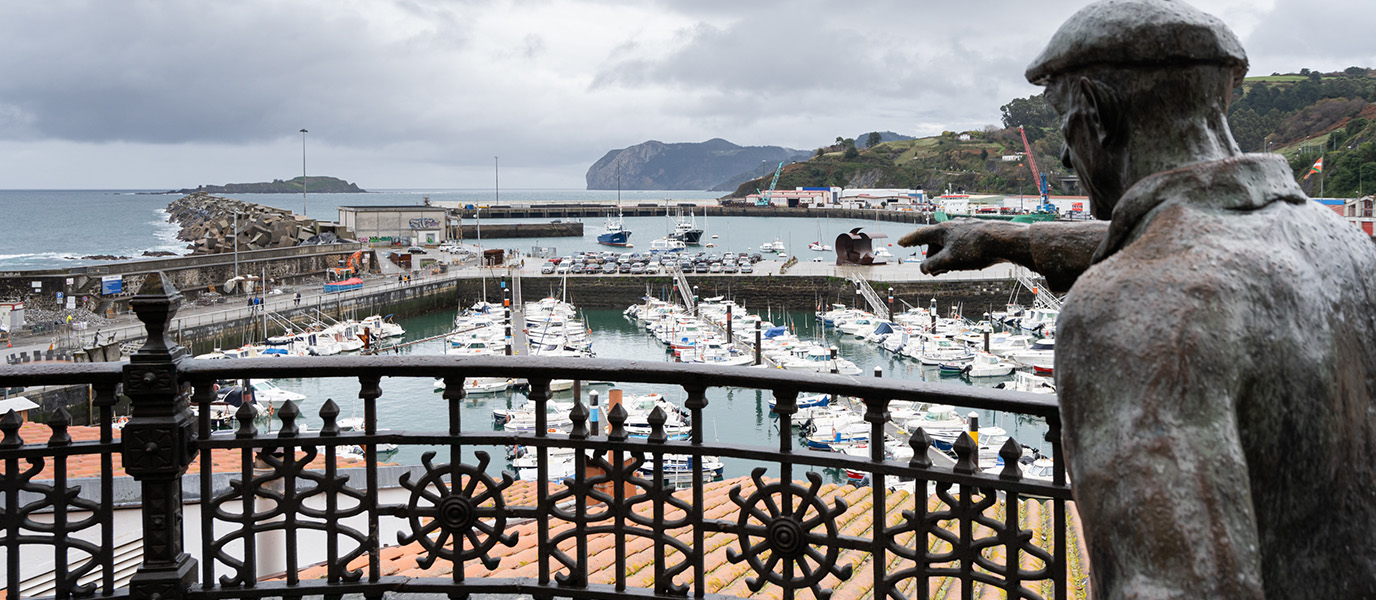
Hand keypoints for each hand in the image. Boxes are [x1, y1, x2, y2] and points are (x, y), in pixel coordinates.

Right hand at [897, 219, 1031, 274]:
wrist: (1005, 241)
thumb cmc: (975, 249)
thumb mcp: (949, 261)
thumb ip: (932, 265)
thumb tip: (923, 268)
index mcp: (942, 230)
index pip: (920, 235)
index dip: (909, 240)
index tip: (901, 243)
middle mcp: (953, 226)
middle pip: (936, 242)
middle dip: (931, 257)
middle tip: (932, 272)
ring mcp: (967, 228)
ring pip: (950, 243)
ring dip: (945, 256)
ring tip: (948, 269)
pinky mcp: (979, 233)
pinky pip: (962, 244)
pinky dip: (957, 253)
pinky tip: (965, 262)